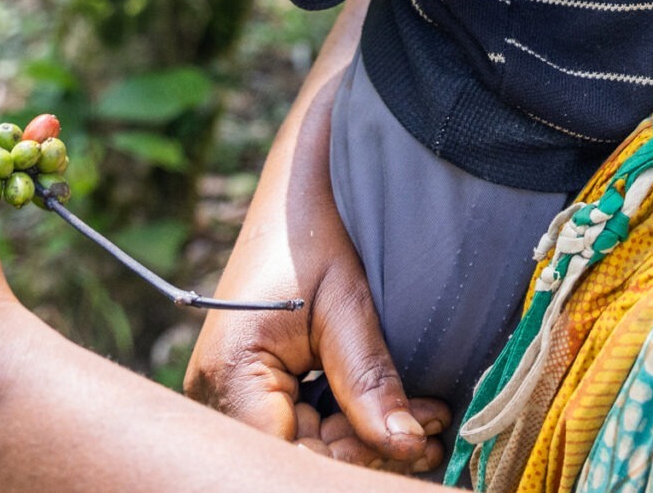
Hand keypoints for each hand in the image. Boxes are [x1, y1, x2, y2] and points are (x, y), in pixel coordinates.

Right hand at [188, 244, 448, 471]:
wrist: (294, 193)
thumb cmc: (315, 234)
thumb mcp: (348, 305)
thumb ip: (370, 381)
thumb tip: (406, 446)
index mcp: (233, 374)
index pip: (291, 454)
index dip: (352, 459)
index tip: (417, 444)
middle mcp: (218, 394)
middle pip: (298, 455)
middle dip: (369, 450)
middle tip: (435, 431)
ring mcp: (231, 394)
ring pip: (305, 445)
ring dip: (366, 440)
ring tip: (431, 421)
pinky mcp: (252, 390)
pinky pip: (303, 425)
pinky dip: (350, 425)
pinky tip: (400, 416)